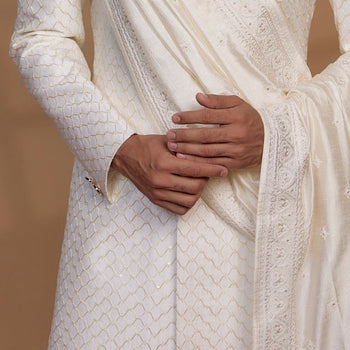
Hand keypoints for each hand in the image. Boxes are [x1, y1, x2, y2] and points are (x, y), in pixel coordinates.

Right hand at [111, 133, 227, 214]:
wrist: (125, 155)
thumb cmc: (147, 145)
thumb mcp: (166, 140)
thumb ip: (186, 146)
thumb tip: (209, 150)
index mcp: (164, 163)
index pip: (195, 169)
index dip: (212, 170)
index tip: (223, 169)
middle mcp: (160, 180)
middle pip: (195, 187)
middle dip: (206, 180)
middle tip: (208, 171)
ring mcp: (157, 193)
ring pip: (189, 200)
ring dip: (198, 192)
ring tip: (198, 181)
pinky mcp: (155, 200)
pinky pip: (179, 209)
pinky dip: (188, 202)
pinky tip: (189, 191)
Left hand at [166, 93, 263, 169]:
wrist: (271, 140)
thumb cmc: (250, 118)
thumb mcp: (238, 104)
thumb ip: (217, 100)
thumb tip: (198, 97)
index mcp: (236, 116)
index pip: (208, 116)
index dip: (189, 117)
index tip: (175, 118)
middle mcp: (237, 134)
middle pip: (205, 136)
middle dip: (184, 135)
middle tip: (169, 134)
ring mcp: (236, 150)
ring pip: (207, 151)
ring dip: (187, 149)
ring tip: (173, 146)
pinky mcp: (236, 163)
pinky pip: (213, 163)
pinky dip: (198, 162)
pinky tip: (185, 159)